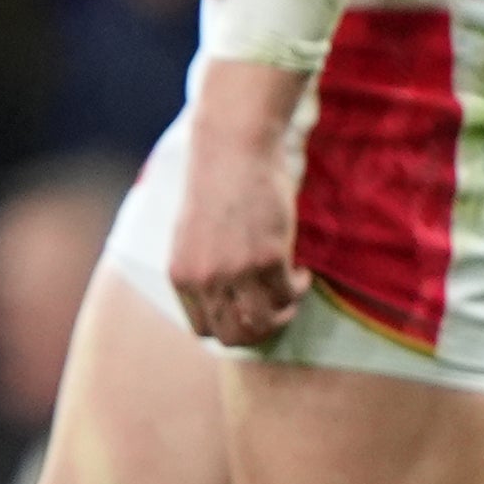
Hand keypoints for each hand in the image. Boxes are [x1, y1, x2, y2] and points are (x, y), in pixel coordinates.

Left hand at [169, 58, 307, 349]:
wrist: (233, 148)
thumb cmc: (216, 185)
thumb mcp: (192, 236)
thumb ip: (202, 271)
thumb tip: (224, 303)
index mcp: (181, 276)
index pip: (204, 330)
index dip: (231, 328)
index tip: (249, 313)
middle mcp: (204, 281)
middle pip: (234, 335)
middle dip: (260, 330)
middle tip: (277, 310)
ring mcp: (235, 273)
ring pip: (263, 323)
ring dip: (283, 314)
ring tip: (291, 291)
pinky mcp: (267, 259)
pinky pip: (288, 294)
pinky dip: (298, 288)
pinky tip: (302, 270)